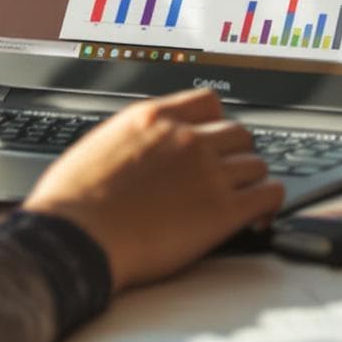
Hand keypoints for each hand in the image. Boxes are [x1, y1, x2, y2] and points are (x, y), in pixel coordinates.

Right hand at [23, 89, 285, 290]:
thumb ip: (133, 140)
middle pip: (238, 134)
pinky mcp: (222, 210)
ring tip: (241, 201)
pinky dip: (269, 205)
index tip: (214, 141)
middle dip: (234, 155)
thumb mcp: (99, 147)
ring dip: (251, 182)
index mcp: (155, 119)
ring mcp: (208, 173)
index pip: (209, 103)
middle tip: (226, 178)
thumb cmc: (73, 204)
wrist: (75, 238)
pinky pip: (269, 194)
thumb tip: (142, 149)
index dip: (216, 124)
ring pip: (256, 164)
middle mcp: (187, 139)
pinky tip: (259, 217)